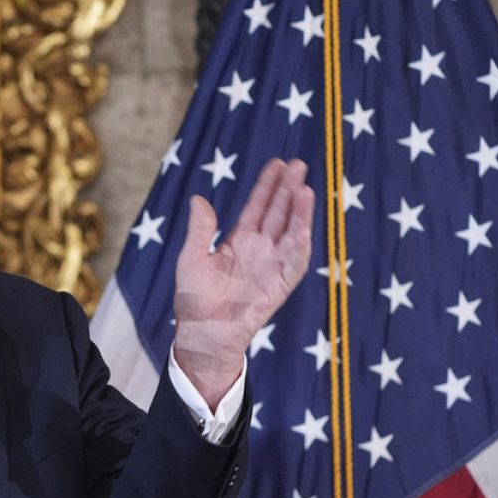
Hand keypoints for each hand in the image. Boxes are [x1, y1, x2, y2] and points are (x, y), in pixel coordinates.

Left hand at [172, 158, 314, 408]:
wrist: (203, 333)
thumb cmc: (194, 299)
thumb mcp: (191, 258)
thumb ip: (199, 230)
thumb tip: (199, 199)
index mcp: (240, 241)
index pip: (257, 207)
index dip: (267, 186)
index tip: (277, 164)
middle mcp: (260, 250)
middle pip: (279, 213)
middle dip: (289, 189)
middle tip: (299, 164)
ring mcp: (272, 266)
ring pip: (291, 233)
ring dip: (299, 213)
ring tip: (305, 189)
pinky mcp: (279, 286)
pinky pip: (293, 264)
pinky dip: (299, 247)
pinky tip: (304, 229)